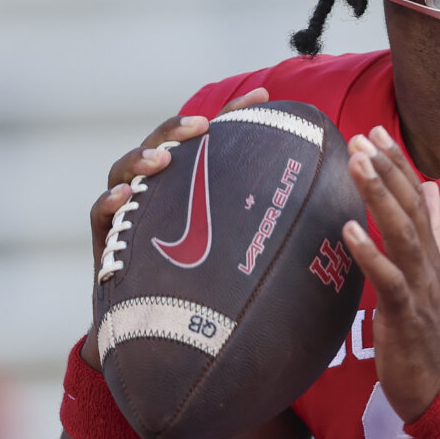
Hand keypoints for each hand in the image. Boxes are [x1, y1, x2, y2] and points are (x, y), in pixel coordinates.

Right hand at [81, 87, 270, 367]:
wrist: (160, 342)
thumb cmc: (210, 298)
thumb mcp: (246, 260)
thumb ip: (277, 237)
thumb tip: (339, 228)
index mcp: (192, 188)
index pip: (212, 141)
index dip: (236, 115)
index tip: (264, 96)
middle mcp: (157, 194)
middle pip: (162, 144)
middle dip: (178, 129)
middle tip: (202, 126)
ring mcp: (127, 214)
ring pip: (125, 170)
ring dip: (142, 158)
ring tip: (162, 159)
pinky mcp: (105, 241)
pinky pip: (100, 214)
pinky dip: (110, 201)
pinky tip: (125, 197)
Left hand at [341, 126, 439, 421]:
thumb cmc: (434, 342)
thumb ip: (436, 234)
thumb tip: (432, 189)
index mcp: (437, 259)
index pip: (421, 201)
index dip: (400, 166)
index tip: (377, 134)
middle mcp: (432, 269)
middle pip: (414, 209)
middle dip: (389, 170)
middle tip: (363, 136)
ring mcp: (423, 291)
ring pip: (404, 235)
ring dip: (380, 197)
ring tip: (357, 164)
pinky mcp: (408, 317)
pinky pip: (389, 280)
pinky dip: (371, 252)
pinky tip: (349, 229)